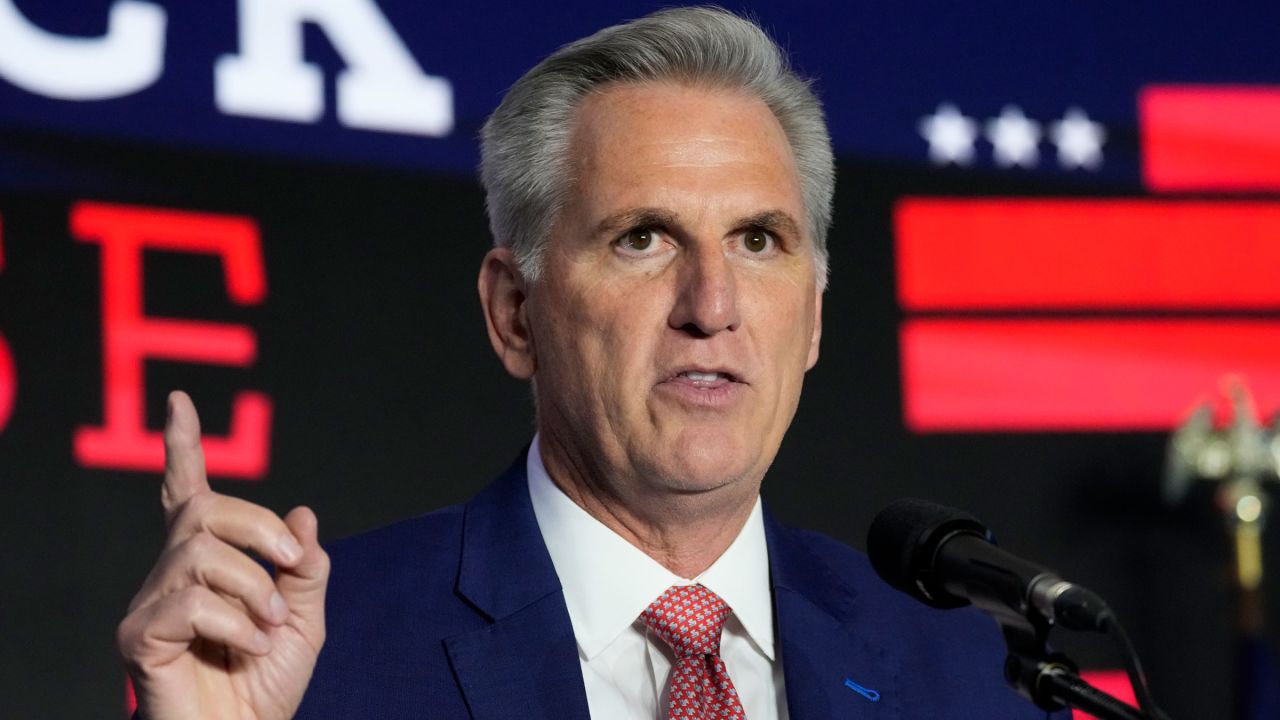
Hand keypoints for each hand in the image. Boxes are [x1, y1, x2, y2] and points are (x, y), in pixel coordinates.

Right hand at [118, 391, 329, 718]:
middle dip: (258, 528)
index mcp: (209, 564)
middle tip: (290, 565)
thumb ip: (305, 569)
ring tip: (268, 627)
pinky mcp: (139, 637)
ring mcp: (152, 604)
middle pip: (205, 511)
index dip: (184, 449)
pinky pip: (190, 602)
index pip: (188, 494)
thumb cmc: (265, 684)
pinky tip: (248, 647)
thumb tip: (304, 514)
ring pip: (200, 553)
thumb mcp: (304, 619)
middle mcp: (172, 575)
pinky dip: (236, 623)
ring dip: (252, 588)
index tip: (181, 404)